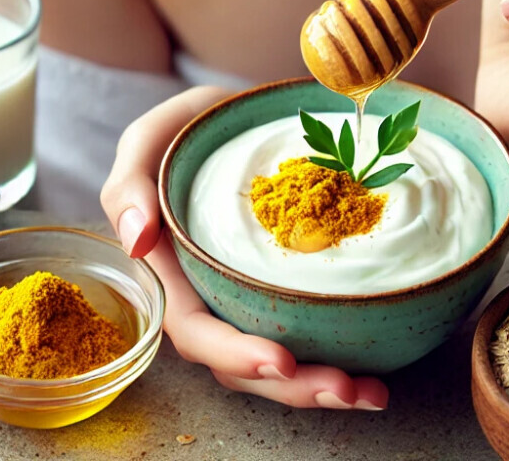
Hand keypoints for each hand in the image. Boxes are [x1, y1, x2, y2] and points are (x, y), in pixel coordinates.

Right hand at [100, 86, 388, 409]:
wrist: (235, 114)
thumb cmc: (185, 129)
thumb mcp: (150, 141)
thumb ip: (128, 184)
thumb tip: (136, 241)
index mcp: (171, 274)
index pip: (194, 330)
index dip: (233, 354)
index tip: (281, 360)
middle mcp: (210, 296)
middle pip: (243, 363)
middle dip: (294, 386)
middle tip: (348, 388)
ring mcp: (249, 295)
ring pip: (278, 359)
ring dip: (323, 383)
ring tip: (371, 393)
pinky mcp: (285, 286)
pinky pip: (310, 328)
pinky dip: (342, 352)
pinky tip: (379, 367)